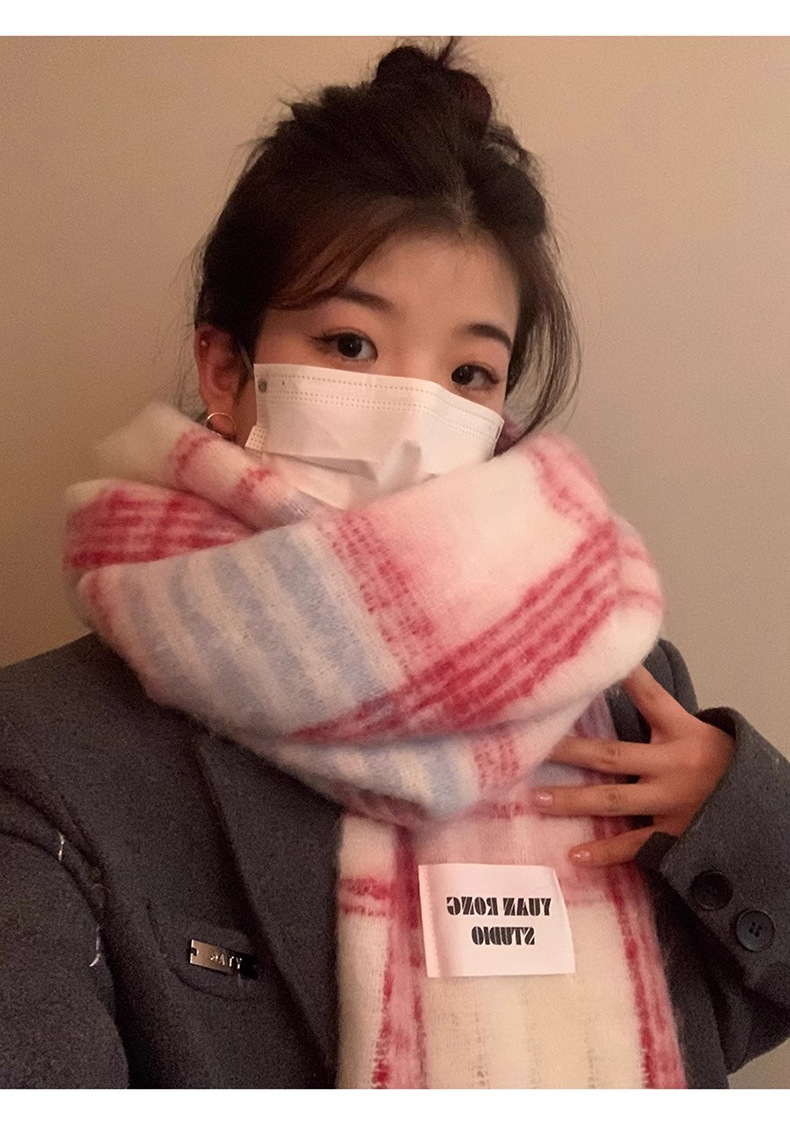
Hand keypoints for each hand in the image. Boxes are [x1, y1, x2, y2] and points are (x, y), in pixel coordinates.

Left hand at [531, 664, 735, 866]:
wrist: (759, 810)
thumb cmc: (718, 765)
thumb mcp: (695, 730)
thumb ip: (660, 712)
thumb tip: (624, 672)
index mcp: (682, 733)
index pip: (651, 698)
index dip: (627, 679)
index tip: (597, 664)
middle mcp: (673, 766)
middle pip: (613, 755)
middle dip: (571, 751)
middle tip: (534, 747)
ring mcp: (672, 803)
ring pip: (615, 801)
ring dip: (574, 800)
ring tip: (539, 799)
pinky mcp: (674, 836)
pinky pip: (635, 845)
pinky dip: (605, 852)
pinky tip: (576, 854)